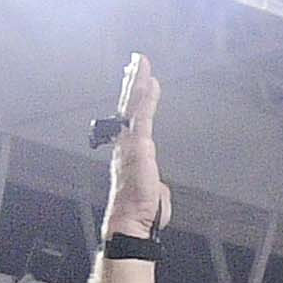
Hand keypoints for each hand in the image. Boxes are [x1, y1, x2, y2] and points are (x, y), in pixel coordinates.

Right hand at [97, 55, 170, 239]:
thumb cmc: (140, 211)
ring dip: (137, 81)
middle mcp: (125, 143)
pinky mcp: (138, 144)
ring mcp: (129, 141)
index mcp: (129, 152)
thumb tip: (158, 186)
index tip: (135, 83)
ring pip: (134, 104)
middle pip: (128, 106)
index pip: (131, 120)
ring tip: (140, 62)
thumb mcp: (152, 193)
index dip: (133, 100)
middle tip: (134, 62)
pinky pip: (142, 114)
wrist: (131, 220)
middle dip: (131, 83)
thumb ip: (155, 183)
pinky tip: (150, 80)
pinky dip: (146, 95)